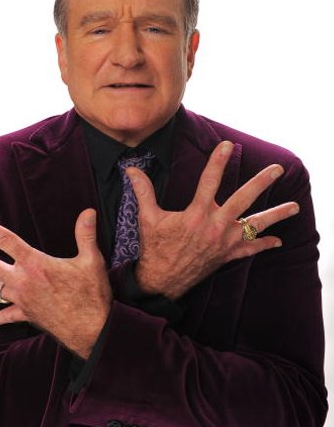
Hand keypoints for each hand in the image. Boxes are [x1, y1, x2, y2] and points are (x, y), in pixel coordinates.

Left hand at [0, 209, 111, 358]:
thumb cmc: (91, 294)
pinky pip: (7, 316)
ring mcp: (22, 300)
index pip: (5, 240)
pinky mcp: (27, 315)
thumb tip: (89, 211)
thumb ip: (86, 234)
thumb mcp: (91, 260)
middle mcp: (22, 281)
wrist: (91, 330)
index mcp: (35, 264)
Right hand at [127, 141, 298, 299]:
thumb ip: (143, 190)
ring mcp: (224, 242)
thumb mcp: (148, 218)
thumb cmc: (155, 248)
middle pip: (244, 200)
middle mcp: (215, 226)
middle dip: (261, 183)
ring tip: (295, 207)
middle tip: (278, 169)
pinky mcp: (226, 256)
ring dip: (276, 215)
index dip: (218, 161)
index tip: (227, 145)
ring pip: (255, 226)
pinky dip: (264, 245)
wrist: (161, 281)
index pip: (209, 181)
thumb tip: (131, 168)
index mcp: (196, 214)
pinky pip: (249, 250)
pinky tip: (278, 241)